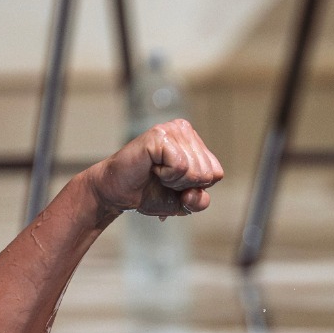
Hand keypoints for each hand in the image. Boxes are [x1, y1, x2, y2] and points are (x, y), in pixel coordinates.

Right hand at [87, 119, 223, 219]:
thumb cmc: (148, 192)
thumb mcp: (183, 203)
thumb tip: (193, 192)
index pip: (216, 173)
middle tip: (162, 179)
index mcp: (194, 141)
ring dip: (174, 181)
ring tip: (156, 172)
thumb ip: (199, 201)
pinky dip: (166, 175)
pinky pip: (180, 166)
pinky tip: (152, 167)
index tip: (173, 184)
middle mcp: (185, 130)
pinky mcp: (159, 134)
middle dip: (184, 186)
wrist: (117, 193)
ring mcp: (172, 129)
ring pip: (195, 170)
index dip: (195, 188)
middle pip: (207, 173)